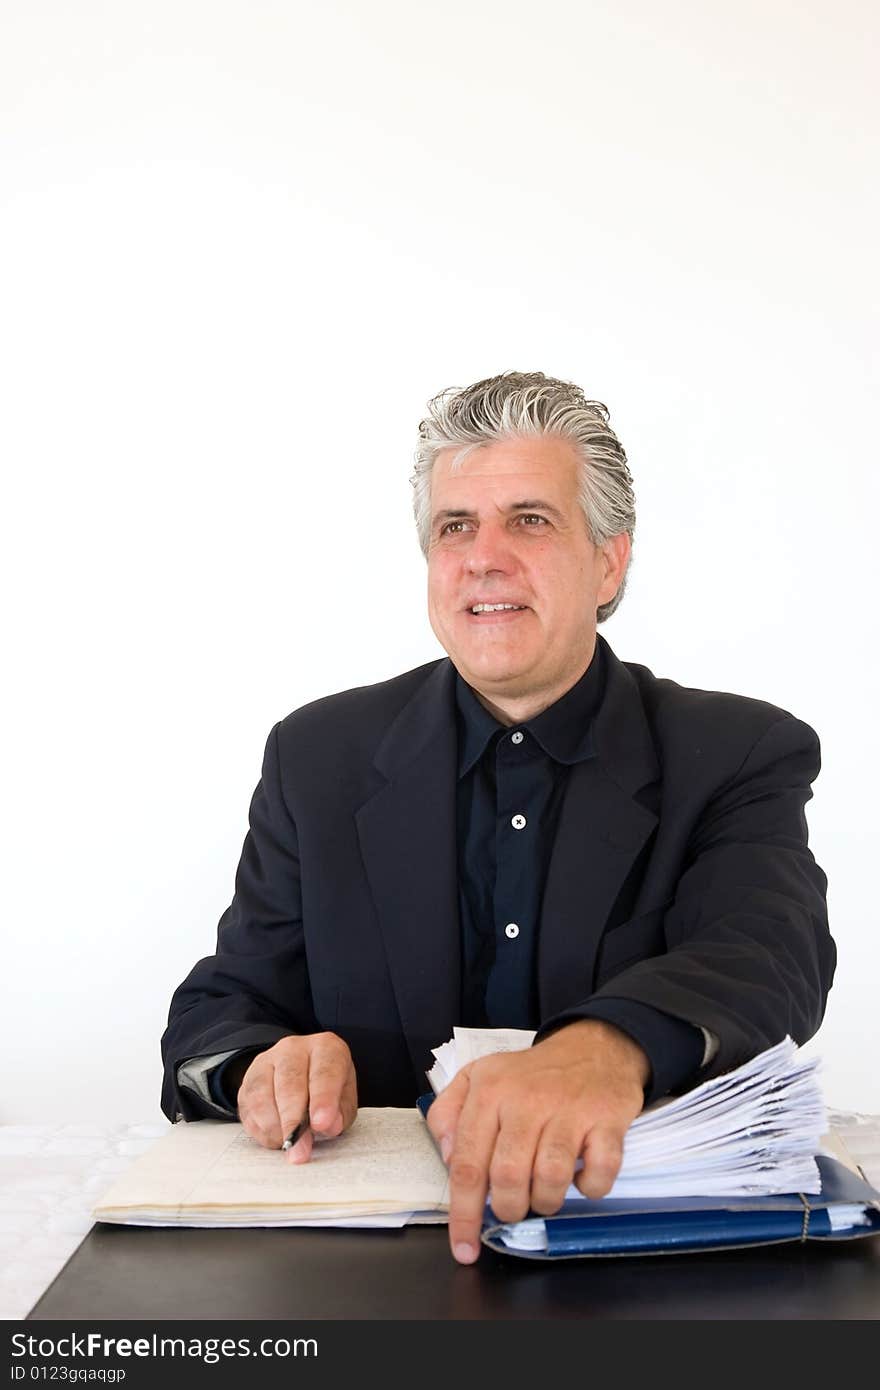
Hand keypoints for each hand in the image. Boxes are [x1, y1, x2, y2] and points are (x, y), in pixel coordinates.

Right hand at [235, 1032, 357, 1163]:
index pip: (324, 1072)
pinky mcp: (248, 1080)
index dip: (323, 1099)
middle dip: (294, 1122)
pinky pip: (249, 1108)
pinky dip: (262, 1130)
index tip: (321, 1124)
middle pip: (289, 1083)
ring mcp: (267, 1061)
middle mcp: (294, 1048)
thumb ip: (340, 1113)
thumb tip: (328, 1125)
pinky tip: (276, 1136)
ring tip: (289, 1145)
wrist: (302, 1077)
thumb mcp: (344, 1101)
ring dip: (276, 1129)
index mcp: (325, 1048)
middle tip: (299, 1150)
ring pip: (263, 1096)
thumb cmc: (327, 1090)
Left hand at [426, 1019, 648, 1263]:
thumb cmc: (530, 1074)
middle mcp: (526, 1099)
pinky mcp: (606, 1118)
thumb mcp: (477, 1077)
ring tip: (545, 1193)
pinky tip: (581, 1176)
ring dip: (546, 1202)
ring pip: (550, 1178)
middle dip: (509, 1208)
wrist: (592, 1046)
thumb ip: (448, 1113)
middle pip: (508, 1177)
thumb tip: (446, 1157)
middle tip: (515, 1207)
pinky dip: (590, 1188)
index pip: (467, 1164)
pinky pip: (599, 1171)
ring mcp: (568, 1109)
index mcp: (489, 1091)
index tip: (464, 1248)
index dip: (463, 1215)